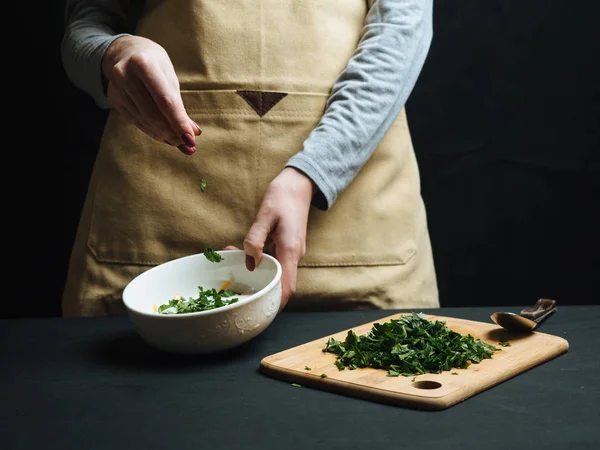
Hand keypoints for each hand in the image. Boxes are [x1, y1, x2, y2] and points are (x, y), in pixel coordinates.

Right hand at [102, 35, 201, 154]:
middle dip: (171, 132)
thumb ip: (179, 104)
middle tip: (186, 144)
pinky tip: (163, 136)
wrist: (124, 51)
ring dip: (163, 134)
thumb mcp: (169, 76)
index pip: (165, 101)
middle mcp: (125, 74)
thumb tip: (194, 132)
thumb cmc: (154, 63)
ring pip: (143, 120)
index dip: (179, 122)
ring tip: (178, 141)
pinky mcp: (113, 97)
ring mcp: (116, 87)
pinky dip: (151, 131)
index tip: (191, 139)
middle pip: (152, 113)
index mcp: (144, 63)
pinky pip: (135, 120)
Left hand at [229, 168, 315, 311]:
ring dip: (257, 274)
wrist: (299, 184)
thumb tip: (250, 261)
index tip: (259, 311)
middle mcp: (294, 256)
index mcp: (290, 251)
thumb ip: (255, 239)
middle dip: (259, 289)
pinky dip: (260, 263)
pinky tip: (244, 253)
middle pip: (280, 286)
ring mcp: (292, 253)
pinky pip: (275, 263)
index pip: (287, 287)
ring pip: (276, 274)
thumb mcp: (265, 214)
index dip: (275, 304)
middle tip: (234, 279)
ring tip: (233, 257)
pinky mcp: (287, 248)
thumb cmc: (283, 196)